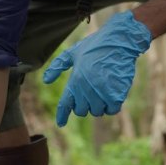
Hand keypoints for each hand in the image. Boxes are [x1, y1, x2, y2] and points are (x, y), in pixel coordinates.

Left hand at [42, 10, 151, 126]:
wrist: (119, 41)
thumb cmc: (95, 46)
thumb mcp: (73, 52)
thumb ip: (58, 66)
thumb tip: (46, 80)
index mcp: (75, 81)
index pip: (65, 104)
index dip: (62, 116)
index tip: (61, 124)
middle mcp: (86, 89)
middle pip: (82, 111)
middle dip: (86, 104)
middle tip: (93, 91)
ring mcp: (101, 93)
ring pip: (97, 112)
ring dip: (100, 105)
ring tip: (104, 90)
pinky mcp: (115, 95)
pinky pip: (111, 110)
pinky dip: (112, 105)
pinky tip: (114, 94)